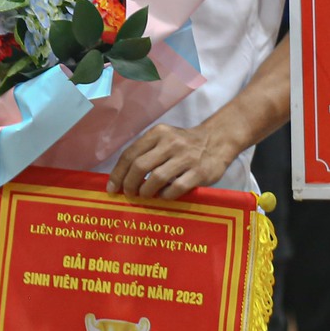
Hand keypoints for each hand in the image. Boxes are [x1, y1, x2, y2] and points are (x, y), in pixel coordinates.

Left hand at [107, 122, 236, 198]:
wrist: (217, 140)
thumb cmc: (183, 143)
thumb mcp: (163, 139)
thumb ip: (145, 152)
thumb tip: (122, 178)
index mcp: (157, 133)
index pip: (130, 154)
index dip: (118, 173)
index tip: (112, 187)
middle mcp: (170, 143)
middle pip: (140, 166)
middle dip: (129, 184)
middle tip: (129, 193)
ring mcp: (186, 157)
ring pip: (156, 178)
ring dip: (146, 191)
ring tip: (145, 195)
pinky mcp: (199, 172)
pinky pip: (176, 187)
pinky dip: (166, 195)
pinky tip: (163, 196)